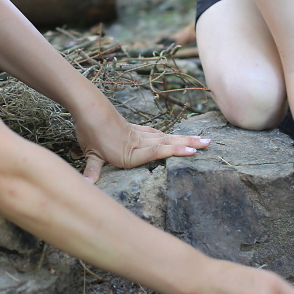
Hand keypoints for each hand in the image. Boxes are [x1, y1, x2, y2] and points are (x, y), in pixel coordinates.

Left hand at [74, 112, 209, 181]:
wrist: (90, 108)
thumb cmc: (90, 132)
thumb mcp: (90, 153)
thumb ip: (92, 170)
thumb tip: (85, 185)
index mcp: (130, 152)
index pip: (156, 152)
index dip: (174, 152)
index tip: (191, 152)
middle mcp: (138, 143)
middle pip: (167, 143)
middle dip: (188, 144)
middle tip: (208, 144)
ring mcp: (139, 134)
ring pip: (166, 137)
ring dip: (184, 139)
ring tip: (202, 140)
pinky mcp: (137, 129)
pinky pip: (157, 134)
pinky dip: (169, 136)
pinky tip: (176, 138)